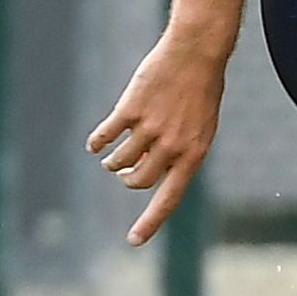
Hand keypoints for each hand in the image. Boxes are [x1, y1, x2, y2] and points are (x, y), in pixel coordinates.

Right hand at [88, 31, 227, 244]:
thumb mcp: (199, 127)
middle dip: (125, 178)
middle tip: (120, 171)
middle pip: (136, 181)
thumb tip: (144, 172)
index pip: (169, 198)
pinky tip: (95, 142)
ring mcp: (150, 128)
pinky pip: (105, 136)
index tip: (133, 241)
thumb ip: (177, 153)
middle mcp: (172, 146)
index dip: (150, 222)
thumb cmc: (201, 91)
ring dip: (110, 161)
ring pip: (117, 160)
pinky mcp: (130, 110)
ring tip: (110, 155)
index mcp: (193, 154)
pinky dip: (97, 142)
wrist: (196, 53)